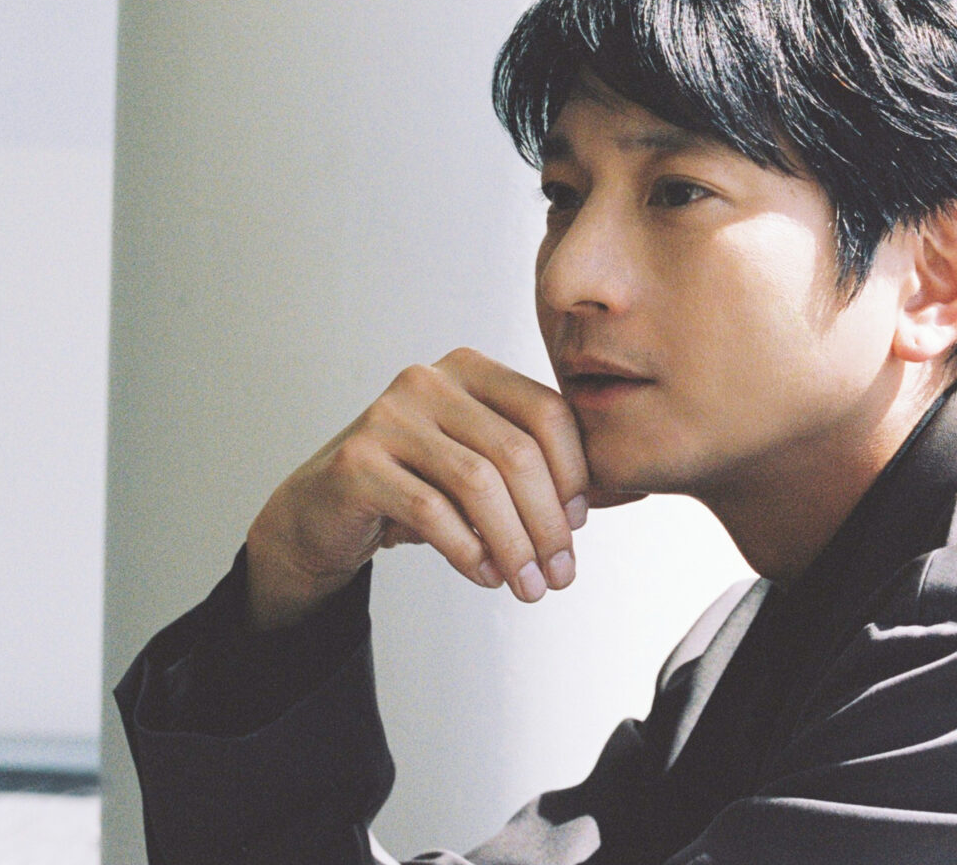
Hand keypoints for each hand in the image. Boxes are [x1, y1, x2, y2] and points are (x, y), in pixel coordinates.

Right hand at [245, 347, 611, 629]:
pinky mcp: (358, 461)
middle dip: (548, 522)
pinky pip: (431, 510)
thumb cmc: (418, 486)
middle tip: (560, 575)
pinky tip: (487, 575)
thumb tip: (633, 489)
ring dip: (514, 544)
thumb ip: (547, 472)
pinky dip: (469, 550)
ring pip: (478, 483)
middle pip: (516, 452)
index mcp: (471, 369)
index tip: (580, 527)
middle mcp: (429, 380)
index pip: (546, 411)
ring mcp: (388, 415)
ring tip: (528, 587)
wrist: (323, 511)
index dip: (575, 473)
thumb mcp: (484, 469)